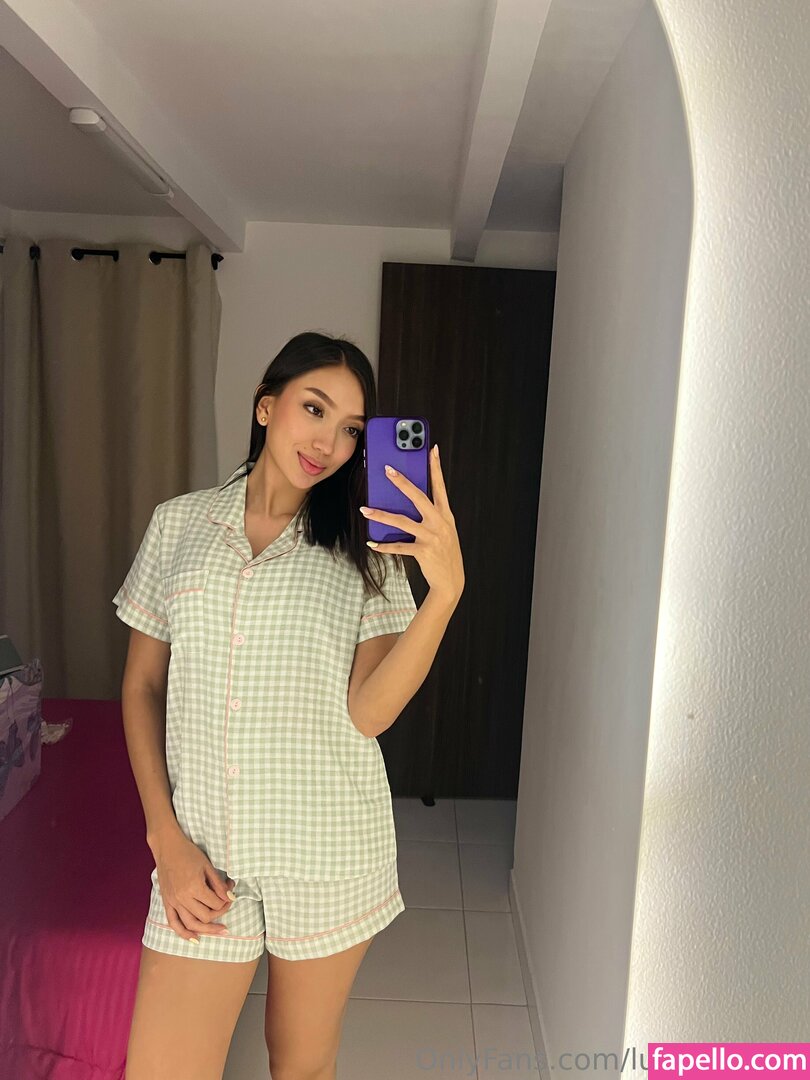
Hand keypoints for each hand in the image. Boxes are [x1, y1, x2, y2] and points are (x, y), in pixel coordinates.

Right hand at [152, 829, 235, 941]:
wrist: (167, 847)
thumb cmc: (189, 853)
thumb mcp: (207, 866)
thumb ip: (218, 884)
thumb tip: (230, 897)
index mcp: (194, 887)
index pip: (215, 904)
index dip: (226, 901)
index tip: (230, 893)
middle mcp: (183, 898)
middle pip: (205, 916)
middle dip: (220, 913)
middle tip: (227, 906)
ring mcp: (173, 902)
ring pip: (191, 924)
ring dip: (207, 929)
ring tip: (220, 931)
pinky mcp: (166, 902)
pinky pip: (174, 923)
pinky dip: (184, 933)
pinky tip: (195, 939)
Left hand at [359, 444, 464, 603]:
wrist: (452, 582)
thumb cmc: (445, 553)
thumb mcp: (444, 530)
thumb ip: (432, 516)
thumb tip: (408, 502)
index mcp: (446, 515)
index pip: (440, 486)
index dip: (436, 467)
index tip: (433, 449)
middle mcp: (440, 523)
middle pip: (418, 497)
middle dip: (401, 482)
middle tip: (387, 470)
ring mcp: (432, 537)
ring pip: (401, 521)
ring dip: (380, 515)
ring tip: (365, 510)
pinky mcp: (423, 552)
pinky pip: (399, 546)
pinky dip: (384, 546)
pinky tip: (372, 543)